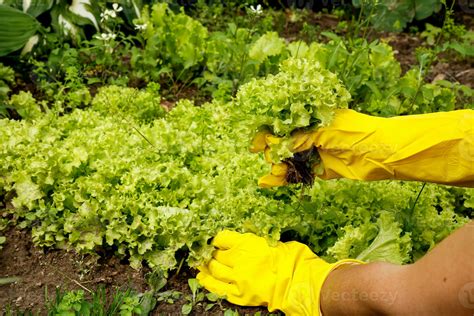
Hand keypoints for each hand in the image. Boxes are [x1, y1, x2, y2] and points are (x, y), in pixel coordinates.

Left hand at [197, 230, 361, 314]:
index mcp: (247, 243)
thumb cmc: (292, 258)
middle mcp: (238, 259)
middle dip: (211, 254)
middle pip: (216, 255)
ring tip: (202, 265)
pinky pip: (218, 289)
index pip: (222, 238)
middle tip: (209, 253)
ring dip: (207, 268)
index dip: (217, 239)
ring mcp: (237, 279)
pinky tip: (203, 279)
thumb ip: (254, 241)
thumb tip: (244, 241)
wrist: (299, 282)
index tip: (217, 240)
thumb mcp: (271, 240)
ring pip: (214, 271)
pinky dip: (209, 283)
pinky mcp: (239, 295)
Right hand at [252, 109, 473, 187]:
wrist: (385, 153)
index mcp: (313, 118)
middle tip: (272, 161)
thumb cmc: (358, 133)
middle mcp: (312, 134)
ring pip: (290, 159)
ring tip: (272, 175)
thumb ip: (301, 138)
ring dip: (279, 167)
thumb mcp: (327, 132)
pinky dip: (287, 178)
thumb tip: (275, 146)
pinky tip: (272, 181)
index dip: (268, 134)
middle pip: (284, 144)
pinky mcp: (321, 169)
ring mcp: (316, 152)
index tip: (255, 145)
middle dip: (274, 153)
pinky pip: (300, 172)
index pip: (284, 125)